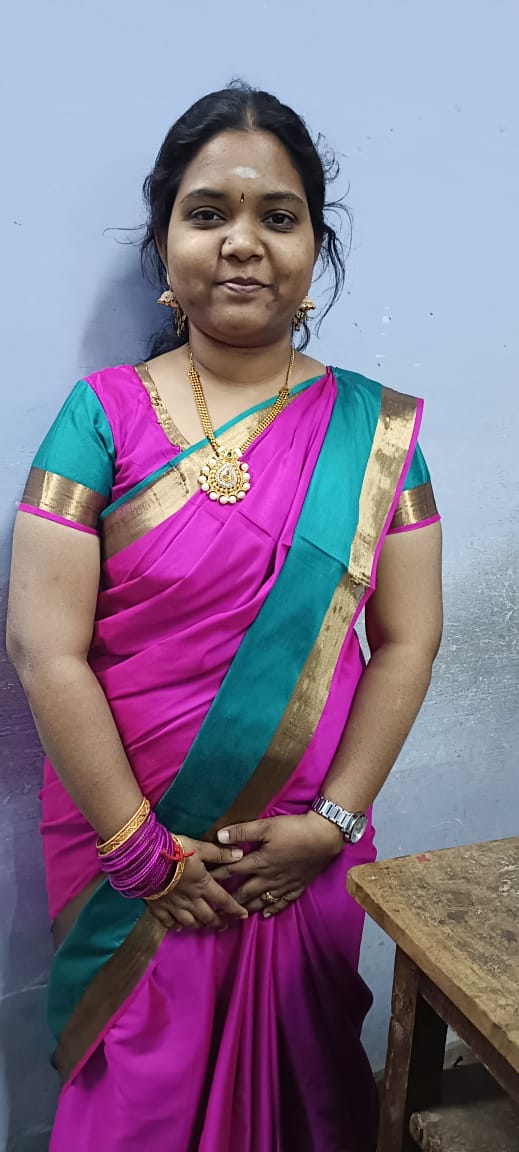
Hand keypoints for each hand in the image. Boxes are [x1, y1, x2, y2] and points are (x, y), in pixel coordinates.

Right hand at [146, 835, 247, 931]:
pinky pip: (168, 922)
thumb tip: (240, 854)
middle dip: (218, 922)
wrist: (145, 859)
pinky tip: (178, 927)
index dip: (234, 909)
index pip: (223, 900)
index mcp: (203, 885)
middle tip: (225, 926)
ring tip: (203, 925)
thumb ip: (219, 853)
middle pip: (207, 916)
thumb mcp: (199, 848)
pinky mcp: (158, 908)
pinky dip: (175, 926)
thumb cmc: (174, 850)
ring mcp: (173, 906)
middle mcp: (190, 900)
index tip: (243, 915)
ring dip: (199, 925)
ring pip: (189, 922)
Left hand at [211, 811, 343, 916]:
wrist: (324, 837)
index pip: (231, 871)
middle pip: (245, 891)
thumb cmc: (294, 829)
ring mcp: (284, 884)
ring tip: (237, 916)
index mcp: (259, 862)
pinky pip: (283, 902)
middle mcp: (269, 877)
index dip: (216, 877)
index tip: (203, 884)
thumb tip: (219, 836)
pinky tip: (267, 914)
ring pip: (262, 900)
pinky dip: (273, 909)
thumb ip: (242, 832)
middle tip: (216, 910)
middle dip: (229, 900)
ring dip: (248, 908)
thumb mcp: (266, 826)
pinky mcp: (297, 886)